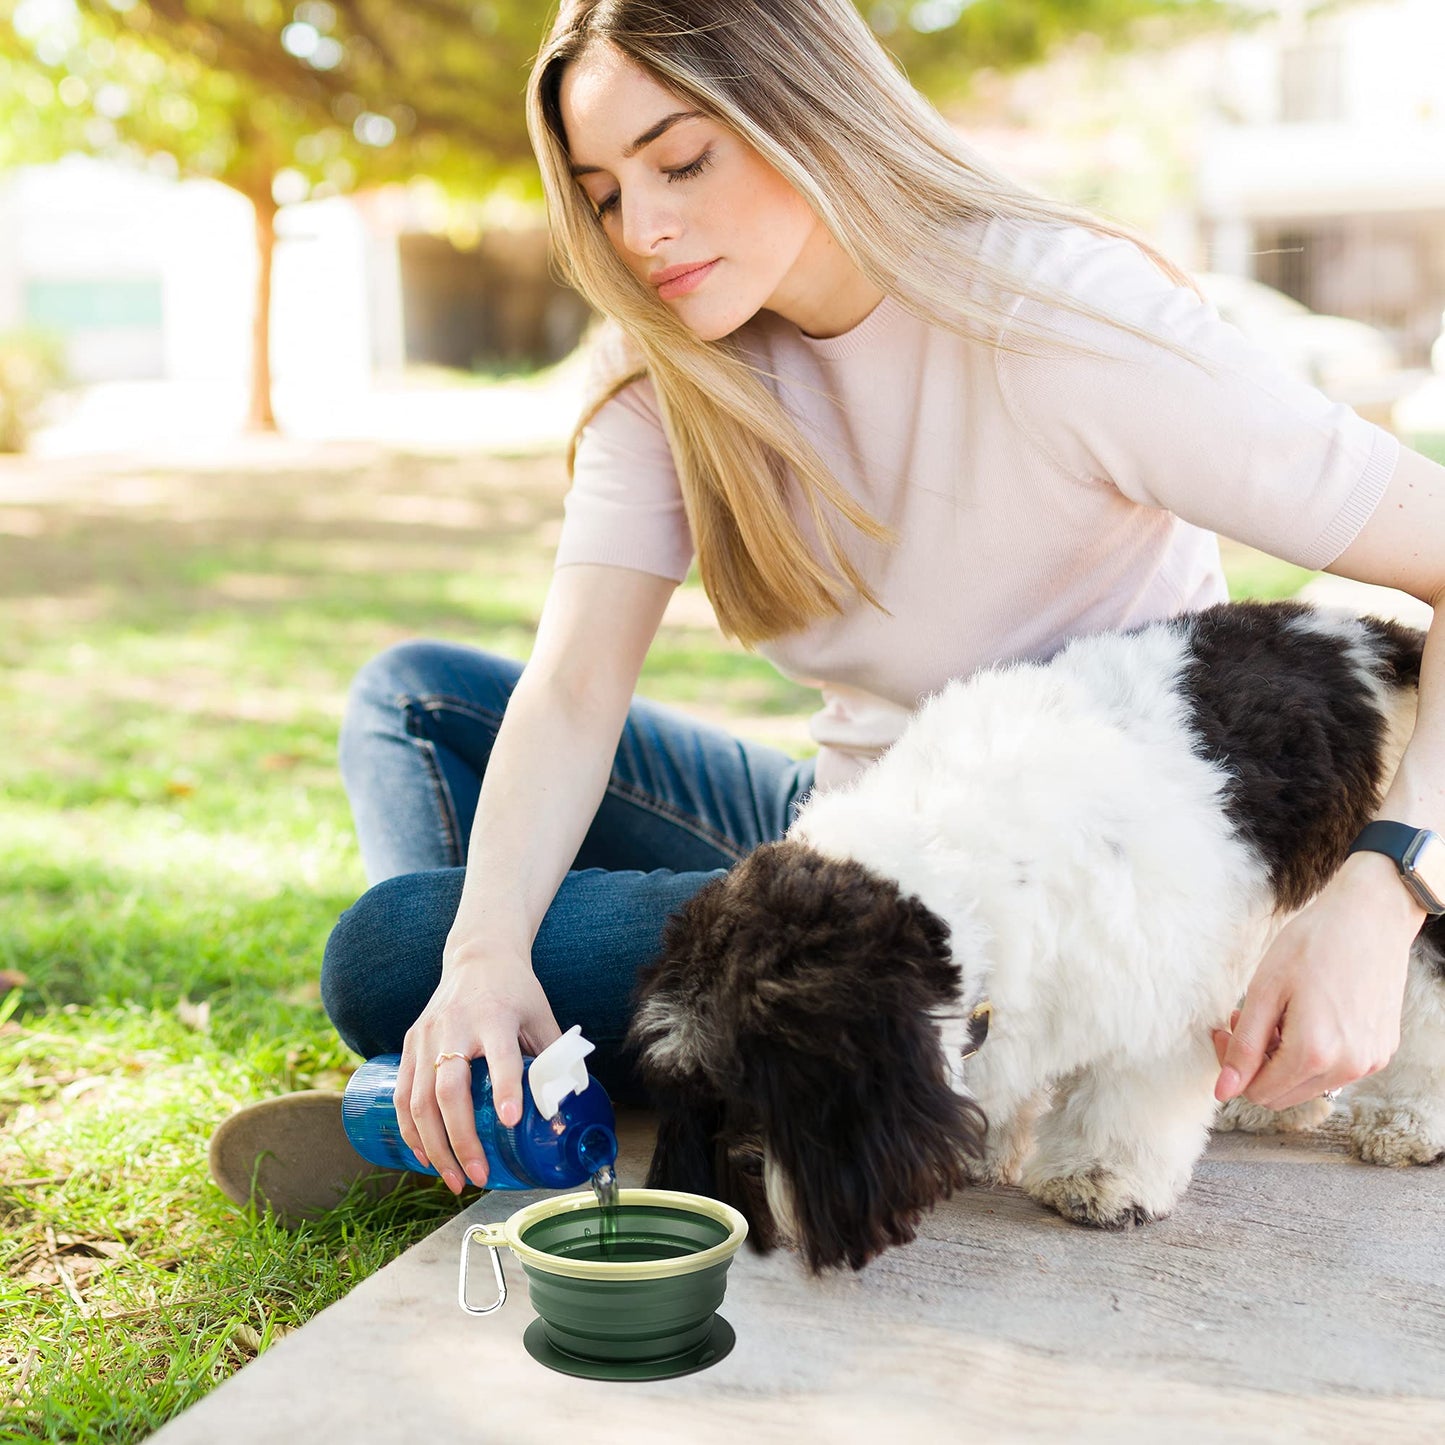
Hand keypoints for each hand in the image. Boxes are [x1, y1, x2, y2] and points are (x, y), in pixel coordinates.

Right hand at [393, 944, 562, 1193]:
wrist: (478, 955)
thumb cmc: (516, 991)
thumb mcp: (542, 1016)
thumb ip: (554, 1059)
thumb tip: (565, 1113)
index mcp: (495, 1016)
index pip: (500, 1054)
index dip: (506, 1087)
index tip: (512, 1119)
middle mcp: (455, 1026)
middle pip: (449, 1088)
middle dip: (461, 1138)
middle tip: (478, 1174)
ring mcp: (427, 1036)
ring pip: (418, 1099)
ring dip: (433, 1146)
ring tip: (454, 1179)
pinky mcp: (410, 1043)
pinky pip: (402, 1094)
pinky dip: (409, 1131)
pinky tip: (424, 1156)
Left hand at [1213, 854, 1420, 1111]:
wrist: (1371, 917)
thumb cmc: (1313, 944)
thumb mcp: (1264, 991)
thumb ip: (1244, 1046)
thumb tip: (1223, 1091)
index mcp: (1314, 1054)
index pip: (1259, 1091)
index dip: (1234, 1066)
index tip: (1225, 1029)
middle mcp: (1348, 1068)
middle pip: (1283, 1095)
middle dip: (1257, 1064)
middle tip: (1246, 1022)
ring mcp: (1369, 1062)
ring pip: (1309, 1086)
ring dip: (1284, 1060)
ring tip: (1277, 1016)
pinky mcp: (1382, 1051)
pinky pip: (1336, 1071)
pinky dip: (1314, 1054)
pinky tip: (1306, 1017)